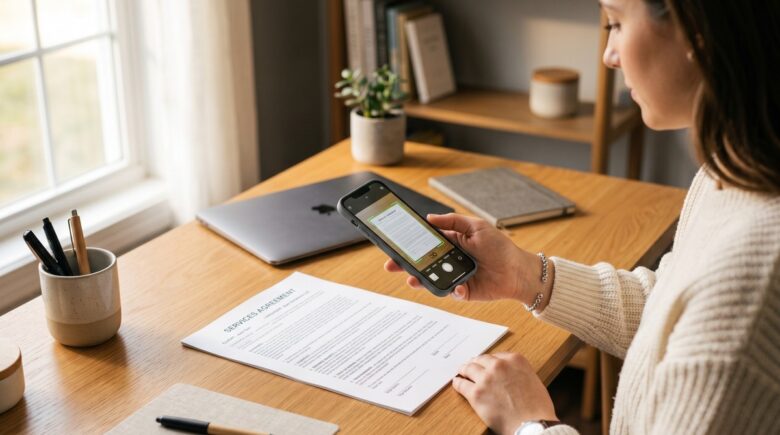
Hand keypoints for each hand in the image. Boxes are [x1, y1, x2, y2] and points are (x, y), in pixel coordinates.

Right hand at [384, 213, 549, 303]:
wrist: (519, 272)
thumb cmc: (500, 247)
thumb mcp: (477, 227)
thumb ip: (453, 222)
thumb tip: (429, 217)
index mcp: (451, 242)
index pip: (425, 242)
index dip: (410, 243)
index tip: (395, 243)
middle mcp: (450, 259)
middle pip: (422, 262)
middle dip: (406, 264)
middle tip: (392, 265)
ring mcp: (454, 276)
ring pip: (431, 279)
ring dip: (421, 280)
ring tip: (413, 279)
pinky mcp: (462, 291)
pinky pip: (450, 292)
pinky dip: (451, 290)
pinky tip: (457, 286)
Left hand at [453, 353, 556, 434]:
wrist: (533, 425)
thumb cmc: (537, 408)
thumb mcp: (533, 380)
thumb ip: (518, 373)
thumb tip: (509, 376)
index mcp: (515, 360)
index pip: (496, 356)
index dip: (488, 362)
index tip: (484, 364)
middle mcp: (499, 365)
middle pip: (480, 360)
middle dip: (475, 363)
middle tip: (470, 367)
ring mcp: (486, 379)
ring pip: (469, 368)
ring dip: (464, 370)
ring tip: (462, 373)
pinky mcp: (476, 393)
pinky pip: (461, 384)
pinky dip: (458, 383)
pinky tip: (457, 383)